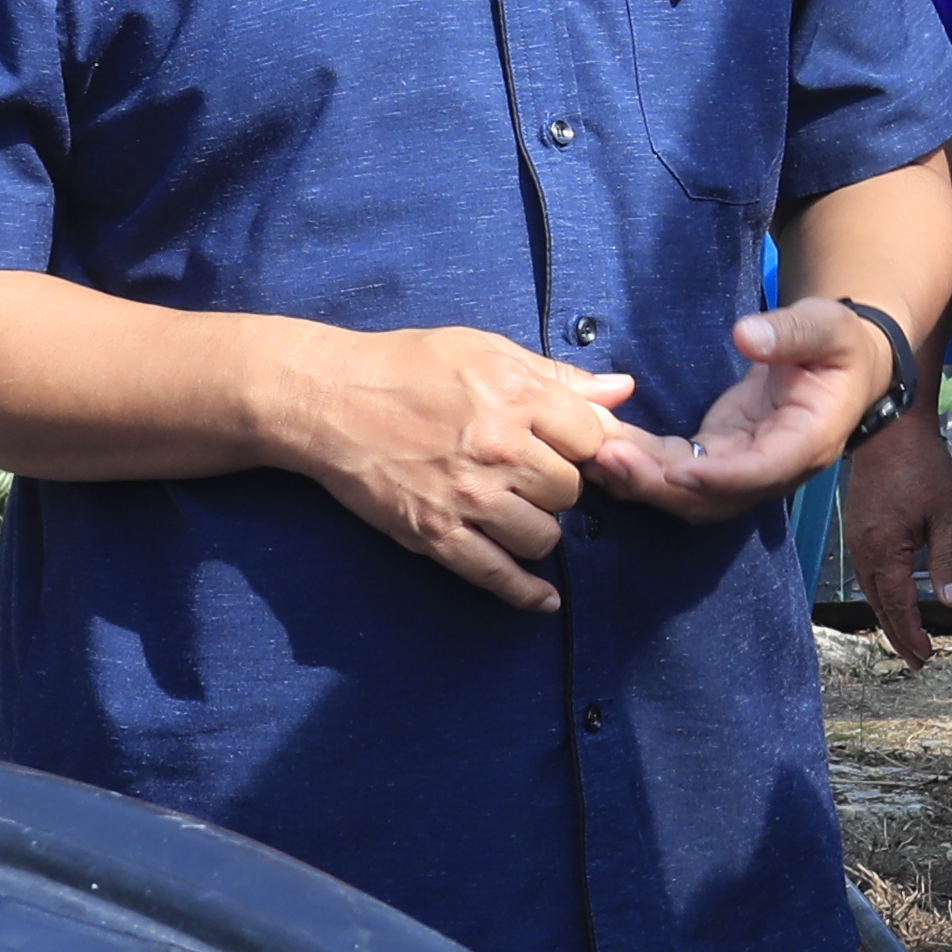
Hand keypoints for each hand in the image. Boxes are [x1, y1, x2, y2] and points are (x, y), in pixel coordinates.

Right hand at [271, 326, 637, 610]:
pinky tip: (544, 599)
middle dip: (557, 485)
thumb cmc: (408, 367)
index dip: (586, 444)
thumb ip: (557, 376)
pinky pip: (497, 575)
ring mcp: (467, 497)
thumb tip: (622, 390)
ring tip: (514, 509)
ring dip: (537, 528)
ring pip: (544, 536)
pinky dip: (525, 593)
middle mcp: (497, 449)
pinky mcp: (436, 535)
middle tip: (529, 474)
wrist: (329, 400)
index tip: (569, 446)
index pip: (593, 438)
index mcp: (515, 396)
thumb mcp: (486, 351)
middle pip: (570, 490)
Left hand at [589, 301, 893, 520]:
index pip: (762, 471)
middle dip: (657, 484)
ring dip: (639, 479)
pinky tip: (601, 445)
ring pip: (686, 492)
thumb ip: (790, 332)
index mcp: (807, 441)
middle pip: (712, 497)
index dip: (718, 477)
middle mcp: (772, 468)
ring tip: (592, 452)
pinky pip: (674, 469)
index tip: (676, 471)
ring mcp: (741, 466)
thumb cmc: (838, 345)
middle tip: (608, 456)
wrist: (841, 366)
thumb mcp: (827, 327)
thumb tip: (746, 335)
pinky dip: (639, 462)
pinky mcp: (717, 454)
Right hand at [843, 396, 951, 665]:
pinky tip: (891, 598)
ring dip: (888, 617)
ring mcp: (856, 540)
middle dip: (898, 635)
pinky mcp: (857, 528)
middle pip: (880, 605)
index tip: (926, 657)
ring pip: (870, 591)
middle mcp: (864, 551)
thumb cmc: (921, 465)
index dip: (913, 635)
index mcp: (886, 551)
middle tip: (917, 661)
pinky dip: (879, 594)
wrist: (887, 426)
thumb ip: (948, 560)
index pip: (899, 606)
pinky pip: (866, 573)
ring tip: (905, 637)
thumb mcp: (945, 513)